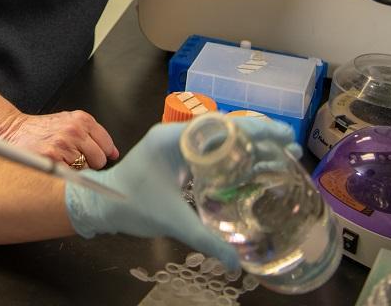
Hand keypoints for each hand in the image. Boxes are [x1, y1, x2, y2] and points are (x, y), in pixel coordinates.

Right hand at [0, 110, 119, 168]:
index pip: (106, 144)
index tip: (94, 157)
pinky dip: (65, 174)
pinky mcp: (53, 158)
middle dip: (90, 163)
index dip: (101, 154)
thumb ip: (93, 135)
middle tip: (74, 158)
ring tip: (61, 159)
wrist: (14, 130)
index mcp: (81, 119)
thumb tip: (114, 154)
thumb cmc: (43, 129)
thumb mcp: (69, 122)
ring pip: (85, 169)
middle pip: (99, 159)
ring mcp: (64, 144)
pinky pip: (71, 174)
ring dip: (75, 169)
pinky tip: (55, 165)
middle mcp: (74, 130)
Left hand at [64, 117, 297, 268]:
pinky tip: (253, 169)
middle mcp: (176, 136)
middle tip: (289, 147)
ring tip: (280, 155)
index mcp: (174, 139)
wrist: (101, 204)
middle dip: (258, 136)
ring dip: (248, 146)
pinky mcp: (176, 158)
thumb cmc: (131, 204)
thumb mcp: (172, 220)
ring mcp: (176, 145)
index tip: (282, 135)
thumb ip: (205, 239)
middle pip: (225, 129)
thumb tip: (236, 264)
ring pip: (219, 139)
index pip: (222, 125)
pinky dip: (233, 157)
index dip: (254, 129)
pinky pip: (209, 152)